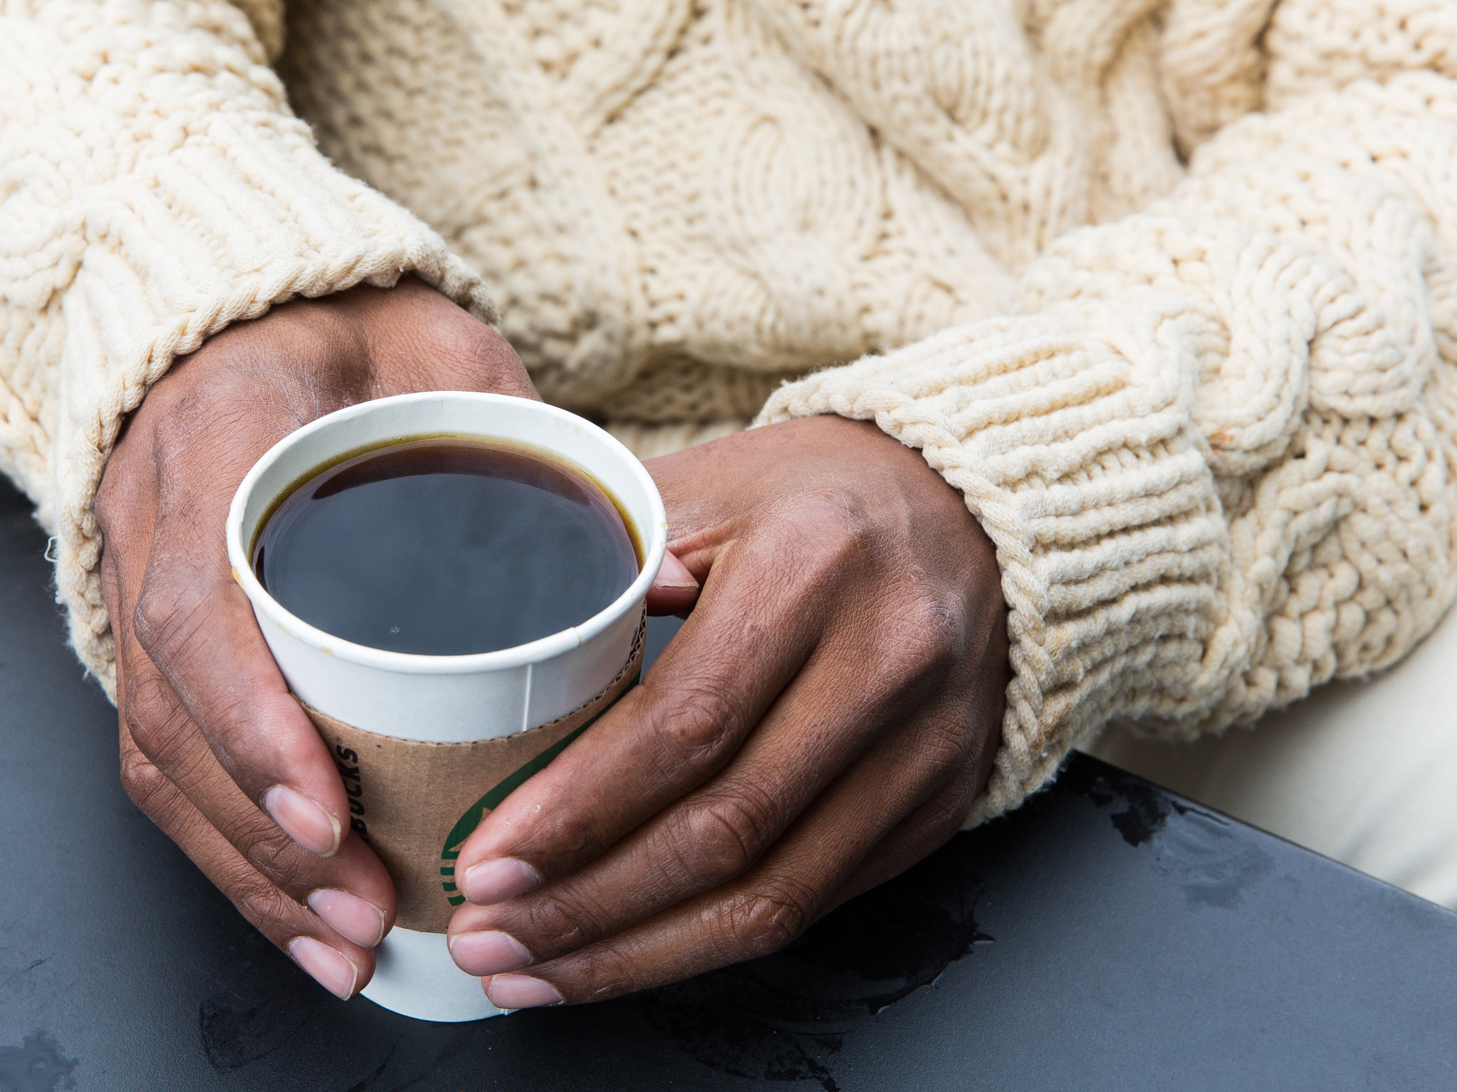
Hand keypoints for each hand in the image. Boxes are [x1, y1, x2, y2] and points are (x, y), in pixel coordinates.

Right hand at [97, 279, 536, 998]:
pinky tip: (298, 906)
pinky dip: (227, 843)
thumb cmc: (357, 329)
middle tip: (365, 910)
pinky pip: (163, 753)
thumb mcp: (445, 353)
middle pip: (170, 709)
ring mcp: (138, 577)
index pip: (201, 600)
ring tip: (341, 941)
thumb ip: (518, 434)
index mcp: (217, 436)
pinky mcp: (154, 631)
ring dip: (245, 866)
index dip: (251, 718)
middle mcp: (153, 517)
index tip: (329, 808)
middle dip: (263, 835)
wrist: (251, 308)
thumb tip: (638, 559)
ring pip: (158, 751)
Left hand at [443, 415, 1009, 1006]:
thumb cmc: (814, 498)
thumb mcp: (707, 486)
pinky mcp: (936, 809)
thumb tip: (513, 663)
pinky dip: (703, 946)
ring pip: (769, 898)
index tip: (486, 859)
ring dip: (633, 953)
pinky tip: (620, 954)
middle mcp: (887, 662)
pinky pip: (811, 907)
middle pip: (723, 829)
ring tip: (526, 970)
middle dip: (585, 902)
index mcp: (815, 564)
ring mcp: (925, 748)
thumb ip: (607, 559)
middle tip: (483, 933)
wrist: (973, 516)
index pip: (685, 724)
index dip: (578, 811)